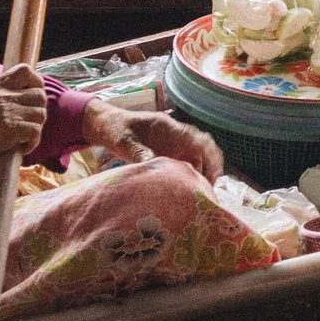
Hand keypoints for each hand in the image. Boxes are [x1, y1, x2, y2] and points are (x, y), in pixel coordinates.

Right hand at [0, 64, 46, 178]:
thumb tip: (11, 99)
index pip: (25, 71)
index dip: (35, 83)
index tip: (32, 97)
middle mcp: (1, 95)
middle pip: (39, 95)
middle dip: (38, 111)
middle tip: (29, 123)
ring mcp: (7, 111)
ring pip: (40, 114)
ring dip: (35, 128)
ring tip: (24, 138)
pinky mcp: (9, 129)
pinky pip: (34, 131)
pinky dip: (32, 142)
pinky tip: (21, 148)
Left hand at [84, 102, 222, 179]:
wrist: (105, 126)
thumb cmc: (115, 128)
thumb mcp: (123, 139)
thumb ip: (138, 151)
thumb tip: (154, 165)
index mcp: (169, 128)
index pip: (198, 139)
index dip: (210, 155)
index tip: (213, 172)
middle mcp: (175, 137)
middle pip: (203, 149)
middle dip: (212, 166)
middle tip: (209, 189)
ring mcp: (171, 146)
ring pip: (195, 159)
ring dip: (200, 174)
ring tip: (199, 194)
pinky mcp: (166, 155)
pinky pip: (183, 165)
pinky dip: (188, 177)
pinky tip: (185, 191)